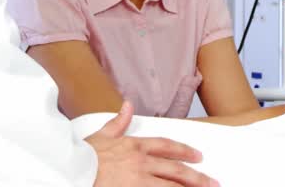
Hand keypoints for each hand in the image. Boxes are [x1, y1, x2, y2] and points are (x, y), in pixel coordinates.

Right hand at [87, 100, 217, 186]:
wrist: (72, 170)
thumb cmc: (82, 155)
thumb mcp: (102, 134)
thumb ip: (118, 122)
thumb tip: (127, 105)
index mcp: (134, 146)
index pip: (166, 147)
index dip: (184, 151)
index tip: (198, 156)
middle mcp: (141, 163)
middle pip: (176, 170)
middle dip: (197, 177)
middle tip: (212, 183)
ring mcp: (139, 181)